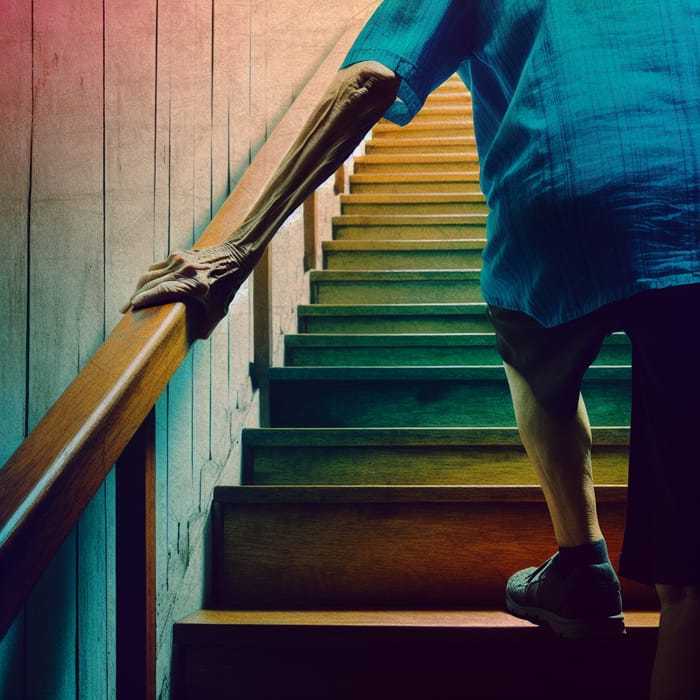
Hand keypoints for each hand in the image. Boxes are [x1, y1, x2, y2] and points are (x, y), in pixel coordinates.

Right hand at [122, 241, 251, 338]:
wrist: (234, 256)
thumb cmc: (227, 287)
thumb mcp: (219, 311)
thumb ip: (205, 327)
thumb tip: (192, 342)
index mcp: (194, 284)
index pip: (163, 289)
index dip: (146, 298)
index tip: (131, 306)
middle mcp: (184, 269)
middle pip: (151, 282)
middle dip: (135, 296)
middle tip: (124, 310)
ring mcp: (179, 259)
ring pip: (150, 273)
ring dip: (139, 287)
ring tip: (132, 301)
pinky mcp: (177, 254)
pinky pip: (157, 267)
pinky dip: (149, 278)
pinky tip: (145, 288)